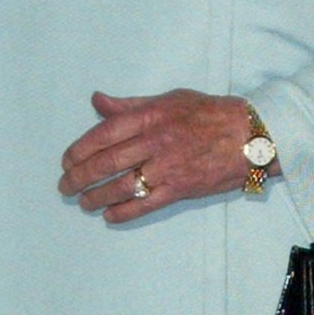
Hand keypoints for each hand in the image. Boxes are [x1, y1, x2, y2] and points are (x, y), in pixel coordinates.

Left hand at [58, 89, 265, 223]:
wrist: (248, 135)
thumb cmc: (206, 113)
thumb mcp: (167, 99)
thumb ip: (130, 105)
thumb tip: (97, 101)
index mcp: (149, 116)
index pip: (105, 133)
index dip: (81, 148)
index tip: (67, 160)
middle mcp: (154, 141)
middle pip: (107, 162)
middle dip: (80, 177)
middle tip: (65, 186)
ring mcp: (167, 167)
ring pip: (122, 185)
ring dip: (97, 197)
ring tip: (84, 203)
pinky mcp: (180, 189)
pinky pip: (146, 203)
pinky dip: (124, 211)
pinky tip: (109, 215)